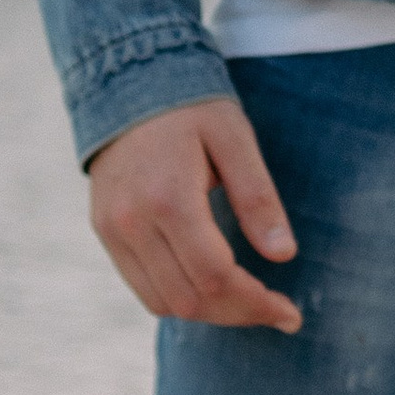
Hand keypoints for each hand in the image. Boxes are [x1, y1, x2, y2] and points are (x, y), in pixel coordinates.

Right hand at [86, 97, 301, 331]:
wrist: (126, 81)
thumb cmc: (191, 105)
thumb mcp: (234, 139)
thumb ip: (257, 197)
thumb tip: (283, 255)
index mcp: (169, 197)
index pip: (215, 276)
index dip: (256, 302)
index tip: (290, 312)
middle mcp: (132, 222)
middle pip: (190, 299)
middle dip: (239, 313)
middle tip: (277, 311)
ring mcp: (112, 230)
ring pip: (162, 303)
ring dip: (210, 313)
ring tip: (248, 302)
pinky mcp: (104, 231)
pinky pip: (141, 286)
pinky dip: (179, 298)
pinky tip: (211, 286)